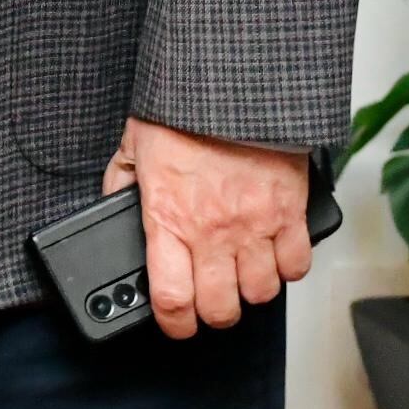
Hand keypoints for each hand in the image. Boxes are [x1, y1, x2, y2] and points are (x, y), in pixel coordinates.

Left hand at [106, 117, 314, 338]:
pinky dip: (287, 268)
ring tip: (240, 275)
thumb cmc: (182, 112)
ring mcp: (255, 226)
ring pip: (261, 293)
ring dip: (250, 290)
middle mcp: (213, 232)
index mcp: (169, 219)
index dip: (173, 323)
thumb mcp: (133, 146)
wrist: (232, 85)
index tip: (175, 323)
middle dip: (213, 313)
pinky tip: (273, 255)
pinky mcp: (290, 214)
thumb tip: (112, 206)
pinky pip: (297, 264)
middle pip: (220, 308)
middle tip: (209, 301)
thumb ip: (121, 184)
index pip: (171, 300)